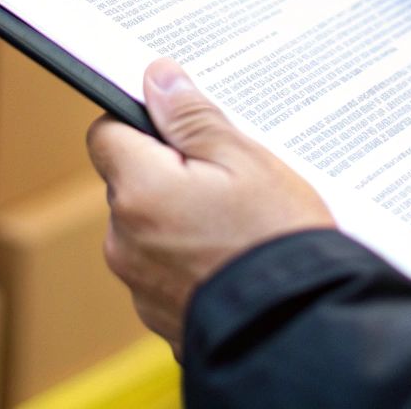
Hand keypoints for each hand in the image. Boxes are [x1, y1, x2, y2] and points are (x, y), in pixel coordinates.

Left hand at [87, 58, 335, 356]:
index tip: (182, 129)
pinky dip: (190, 264)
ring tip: (238, 228)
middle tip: (228, 181)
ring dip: (179, 222)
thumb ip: (193, 117)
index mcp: (139, 192)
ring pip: (148, 230)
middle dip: (168, 175)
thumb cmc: (279, 241)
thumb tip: (157, 80)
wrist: (304, 330)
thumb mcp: (246, 160)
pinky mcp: (161, 319)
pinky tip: (233, 263)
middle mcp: (124, 241)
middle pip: (130, 184)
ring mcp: (140, 286)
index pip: (106, 134)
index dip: (143, 124)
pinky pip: (165, 274)